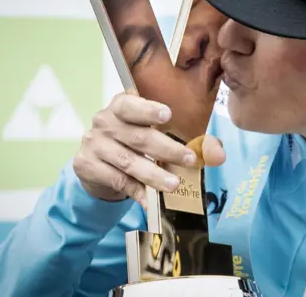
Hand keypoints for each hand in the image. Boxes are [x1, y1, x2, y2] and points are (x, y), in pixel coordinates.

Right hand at [73, 93, 225, 207]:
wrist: (98, 165)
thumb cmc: (133, 143)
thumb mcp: (154, 134)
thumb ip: (186, 140)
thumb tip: (218, 153)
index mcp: (121, 106)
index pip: (131, 104)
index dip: (148, 109)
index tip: (168, 115)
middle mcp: (104, 122)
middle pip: (137, 136)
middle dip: (166, 149)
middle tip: (189, 159)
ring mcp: (93, 144)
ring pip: (128, 162)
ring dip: (153, 175)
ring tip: (174, 185)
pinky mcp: (86, 166)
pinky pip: (117, 181)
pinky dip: (137, 192)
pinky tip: (152, 201)